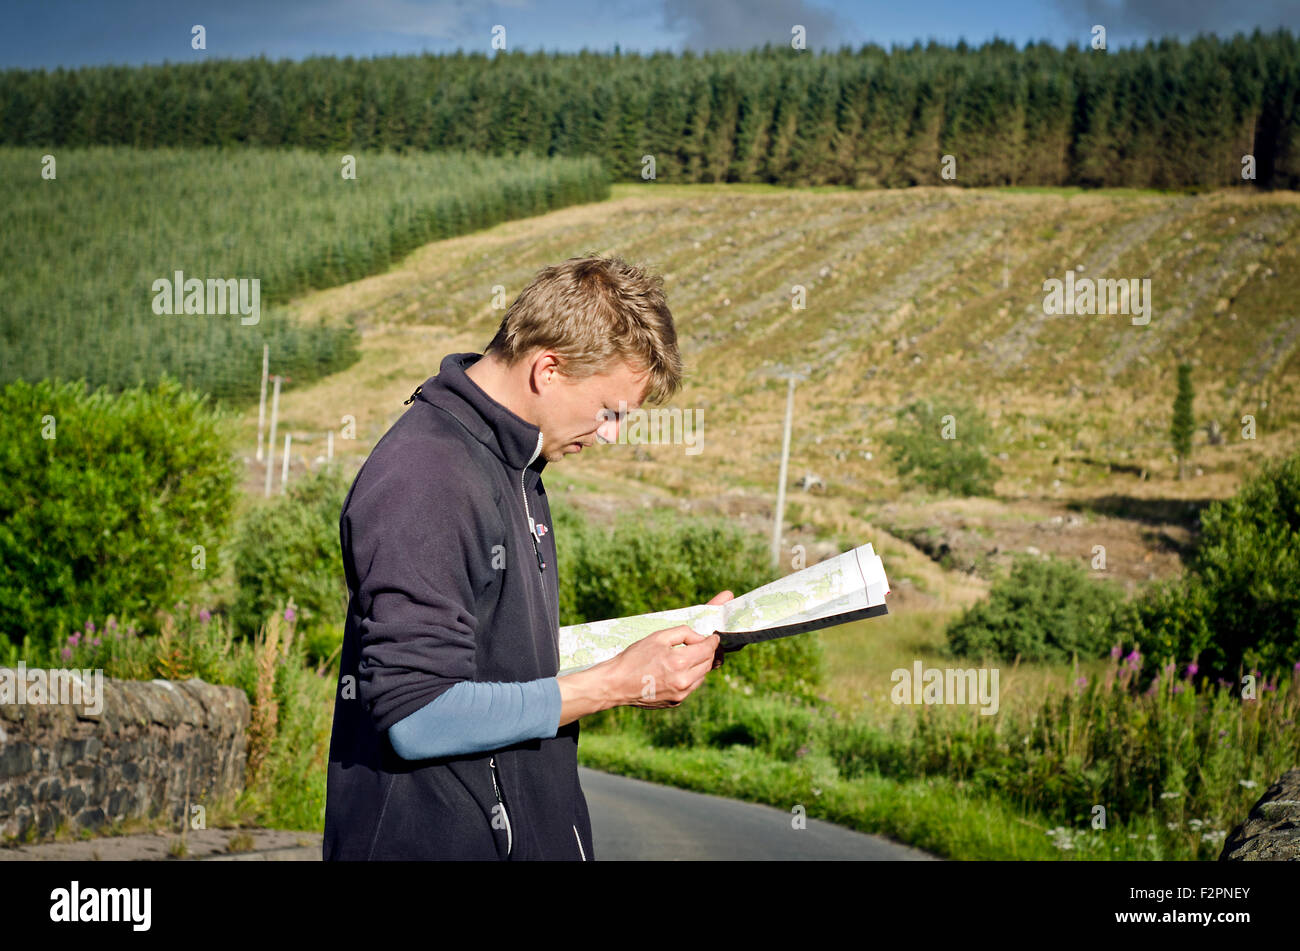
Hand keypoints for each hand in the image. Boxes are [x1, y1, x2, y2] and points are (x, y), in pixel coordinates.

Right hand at [610, 589, 733, 707]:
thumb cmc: (634, 657)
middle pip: (707, 664)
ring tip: (688, 657)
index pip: (707, 650)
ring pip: (701, 677)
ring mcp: (680, 694)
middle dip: (707, 653)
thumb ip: (683, 633)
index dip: (713, 642)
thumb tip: (700, 638)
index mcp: (679, 662)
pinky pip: (691, 687)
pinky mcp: (675, 702)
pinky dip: (690, 677)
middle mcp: (683, 681)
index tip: (714, 638)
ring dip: (700, 666)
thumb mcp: (658, 637)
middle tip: (703, 645)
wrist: (616, 683)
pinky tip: (677, 671)